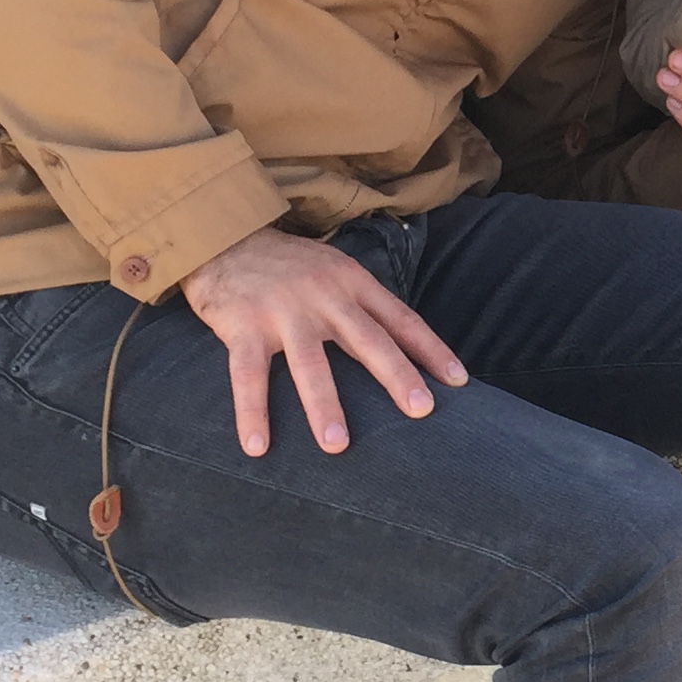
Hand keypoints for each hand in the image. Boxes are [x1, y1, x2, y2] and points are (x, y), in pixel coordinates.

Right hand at [178, 224, 466, 455]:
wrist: (223, 234)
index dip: (430, 349)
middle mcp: (323, 295)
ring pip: (309, 363)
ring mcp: (282, 310)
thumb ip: (362, 304)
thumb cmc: (287, 265)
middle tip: (421, 410)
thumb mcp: (333, 271)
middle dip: (396, 375)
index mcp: (351, 281)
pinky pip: (247, 375)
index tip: (458, 381)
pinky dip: (252, 412)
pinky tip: (257, 447)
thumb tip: (403, 349)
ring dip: (323, 405)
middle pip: (367, 339)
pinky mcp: (242, 325)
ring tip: (337, 446)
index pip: (400, 318)